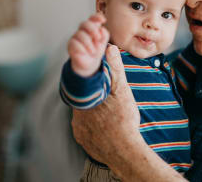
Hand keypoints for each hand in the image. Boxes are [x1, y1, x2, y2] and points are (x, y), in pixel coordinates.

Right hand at [68, 13, 109, 76]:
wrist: (89, 63)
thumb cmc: (95, 50)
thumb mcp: (103, 42)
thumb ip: (104, 34)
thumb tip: (101, 29)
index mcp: (91, 28)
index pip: (92, 18)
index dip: (97, 17)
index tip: (103, 20)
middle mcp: (83, 30)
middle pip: (85, 23)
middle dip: (93, 30)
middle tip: (98, 38)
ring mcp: (75, 37)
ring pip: (80, 34)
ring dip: (89, 44)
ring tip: (93, 52)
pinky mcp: (70, 44)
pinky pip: (74, 43)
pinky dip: (81, 48)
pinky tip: (85, 52)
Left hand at [71, 45, 141, 164]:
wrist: (125, 152)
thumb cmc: (123, 120)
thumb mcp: (122, 90)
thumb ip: (115, 69)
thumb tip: (110, 48)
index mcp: (83, 102)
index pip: (81, 89)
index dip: (90, 87)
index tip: (99, 87)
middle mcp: (76, 117)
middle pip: (83, 103)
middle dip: (93, 101)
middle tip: (108, 101)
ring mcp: (80, 132)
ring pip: (84, 118)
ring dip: (93, 116)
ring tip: (109, 115)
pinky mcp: (85, 143)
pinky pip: (87, 132)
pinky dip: (95, 130)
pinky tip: (107, 128)